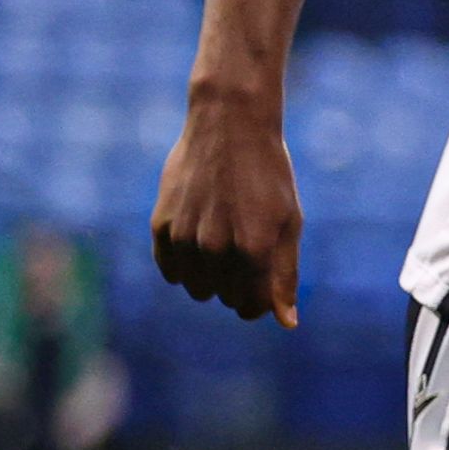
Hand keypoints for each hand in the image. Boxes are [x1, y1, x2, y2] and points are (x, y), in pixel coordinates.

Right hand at [152, 95, 306, 326]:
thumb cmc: (268, 175)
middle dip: (239, 286)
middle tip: (248, 251)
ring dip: (211, 277)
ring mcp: (184, 237)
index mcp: (253, 250)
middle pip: (225, 298)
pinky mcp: (161, 225)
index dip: (261, 302)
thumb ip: (285, 275)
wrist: (229, 126)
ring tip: (224, 241)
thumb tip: (286, 322)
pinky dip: (184, 265)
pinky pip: (170, 269)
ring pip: (196, 288)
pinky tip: (199, 241)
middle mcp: (215, 248)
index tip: (264, 286)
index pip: (252, 307)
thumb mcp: (288, 223)